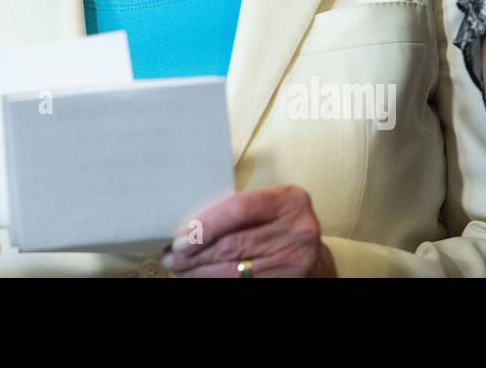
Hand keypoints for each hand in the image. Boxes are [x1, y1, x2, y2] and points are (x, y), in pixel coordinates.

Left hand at [160, 185, 336, 277]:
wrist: (313, 255)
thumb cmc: (280, 224)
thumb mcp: (268, 206)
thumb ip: (239, 210)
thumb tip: (189, 226)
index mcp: (289, 200)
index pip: (238, 211)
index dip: (206, 226)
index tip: (180, 239)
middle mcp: (298, 230)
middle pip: (234, 244)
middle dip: (197, 253)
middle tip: (172, 257)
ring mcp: (297, 261)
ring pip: (236, 271)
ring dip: (202, 272)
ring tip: (181, 269)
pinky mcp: (290, 282)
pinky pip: (245, 284)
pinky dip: (219, 282)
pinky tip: (202, 278)